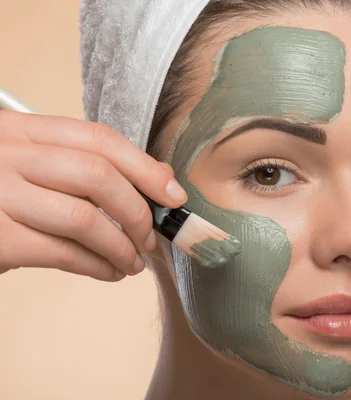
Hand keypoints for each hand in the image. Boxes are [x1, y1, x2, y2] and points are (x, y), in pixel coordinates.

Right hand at [0, 111, 186, 280]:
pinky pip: (64, 253)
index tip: (173, 194)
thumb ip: (78, 165)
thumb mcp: (28, 164)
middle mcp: (8, 154)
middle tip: (151, 237)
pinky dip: (98, 266)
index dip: (145, 167)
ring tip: (133, 262)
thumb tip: (158, 180)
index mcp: (22, 129)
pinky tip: (109, 272)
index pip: (99, 139)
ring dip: (122, 247)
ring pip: (86, 218)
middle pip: (99, 175)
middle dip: (138, 212)